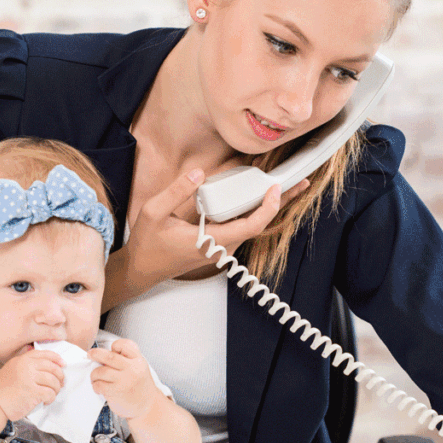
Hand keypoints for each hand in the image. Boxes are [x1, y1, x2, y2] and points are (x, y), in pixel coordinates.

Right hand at [0, 349, 64, 421]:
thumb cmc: (2, 388)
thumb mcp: (13, 367)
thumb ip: (26, 363)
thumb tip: (45, 360)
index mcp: (23, 359)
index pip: (45, 354)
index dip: (57, 359)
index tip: (63, 364)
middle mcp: (27, 367)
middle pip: (53, 368)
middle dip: (60, 376)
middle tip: (61, 383)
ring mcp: (30, 379)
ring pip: (54, 381)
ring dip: (56, 389)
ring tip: (52, 394)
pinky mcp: (32, 392)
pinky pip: (50, 393)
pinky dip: (50, 398)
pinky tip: (45, 401)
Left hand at [88, 338, 162, 419]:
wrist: (147, 405)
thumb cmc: (139, 386)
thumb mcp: (139, 367)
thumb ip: (125, 359)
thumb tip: (103, 354)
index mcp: (138, 360)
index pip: (124, 345)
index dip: (115, 346)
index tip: (111, 350)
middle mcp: (132, 369)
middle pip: (109, 356)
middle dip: (95, 354)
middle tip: (90, 354)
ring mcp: (124, 381)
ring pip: (101, 371)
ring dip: (94, 374)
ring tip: (95, 377)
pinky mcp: (116, 392)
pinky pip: (99, 385)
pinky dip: (96, 385)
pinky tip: (99, 387)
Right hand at [120, 168, 309, 288]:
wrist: (142, 269)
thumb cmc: (147, 244)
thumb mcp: (154, 212)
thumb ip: (177, 191)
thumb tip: (199, 173)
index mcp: (210, 241)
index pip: (250, 226)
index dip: (268, 208)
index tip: (275, 189)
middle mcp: (221, 247)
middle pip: (259, 225)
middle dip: (280, 203)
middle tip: (300, 183)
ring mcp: (221, 247)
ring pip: (252, 226)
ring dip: (269, 207)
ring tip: (285, 186)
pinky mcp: (218, 244)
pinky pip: (242, 227)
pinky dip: (254, 211)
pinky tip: (259, 197)